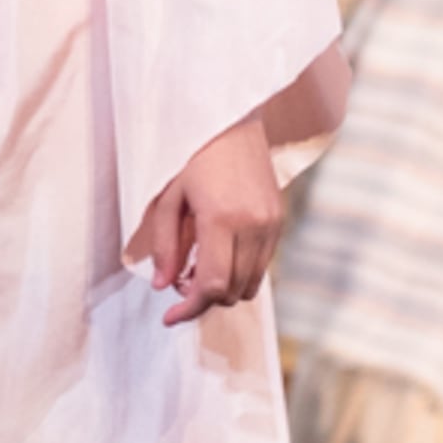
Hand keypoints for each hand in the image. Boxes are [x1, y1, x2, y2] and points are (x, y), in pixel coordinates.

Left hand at [129, 116, 281, 326]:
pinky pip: (261, 267)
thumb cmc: (193, 157)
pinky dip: (238, 274)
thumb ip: (165, 245)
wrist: (234, 125)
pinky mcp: (279, 223)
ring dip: (222, 290)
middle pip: (231, 291)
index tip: (169, 317)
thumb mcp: (169, 198)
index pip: (211, 284)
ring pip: (249, 285)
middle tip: (179, 285)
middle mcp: (253, 226)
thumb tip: (163, 287)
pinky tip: (217, 258)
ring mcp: (271, 226)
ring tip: (196, 270)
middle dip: (203, 300)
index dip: (189, 309)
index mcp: (221, 219)